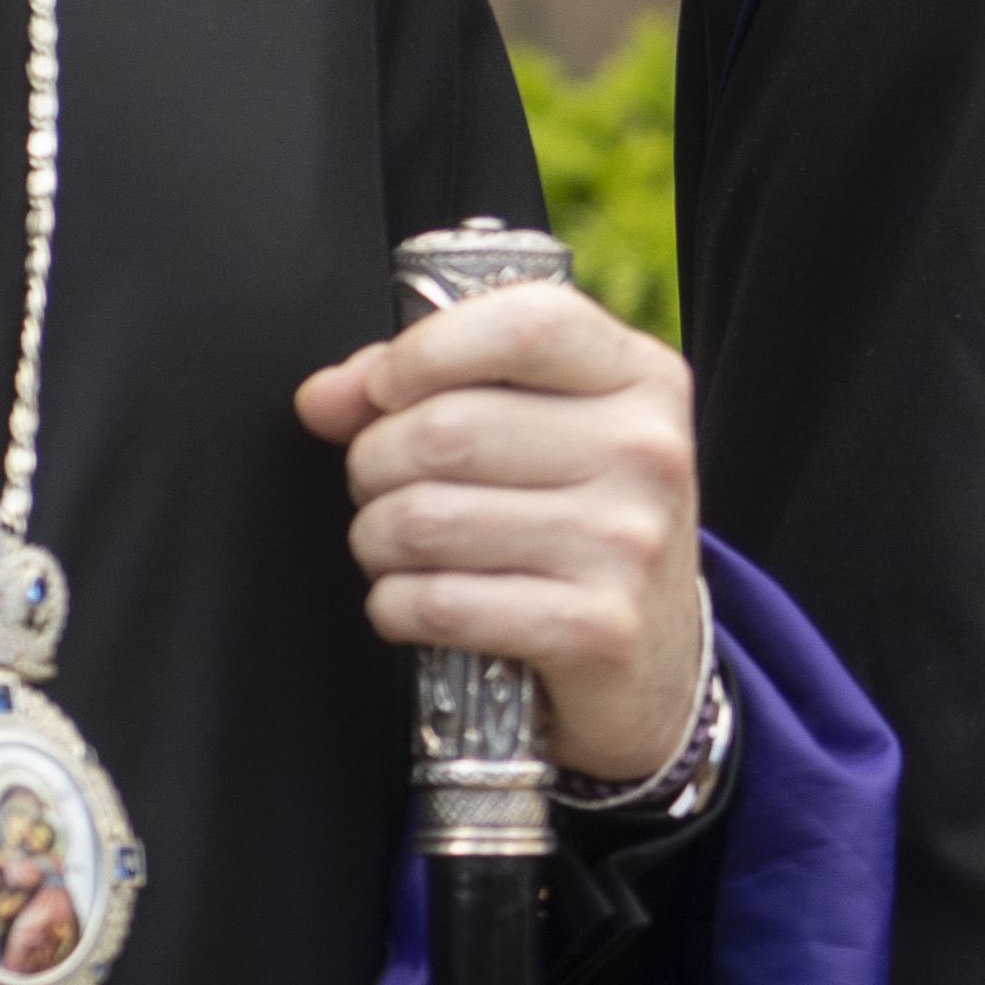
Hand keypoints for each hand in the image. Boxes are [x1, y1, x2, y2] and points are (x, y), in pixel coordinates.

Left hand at [293, 283, 707, 781]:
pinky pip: (434, 603)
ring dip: (376, 540)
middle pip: (442, 430)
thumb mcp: (545, 431)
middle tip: (386, 487)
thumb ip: (434, 387)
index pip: (525, 325)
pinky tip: (420, 603)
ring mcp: (627, 542)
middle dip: (373, 464)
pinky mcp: (596, 627)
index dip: (425, 352)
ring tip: (400, 548)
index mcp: (643, 380)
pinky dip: (396, 607)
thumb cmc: (582, 524)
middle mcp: (647, 453)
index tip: (387, 391)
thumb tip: (327, 396)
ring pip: (421, 519)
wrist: (658, 660)